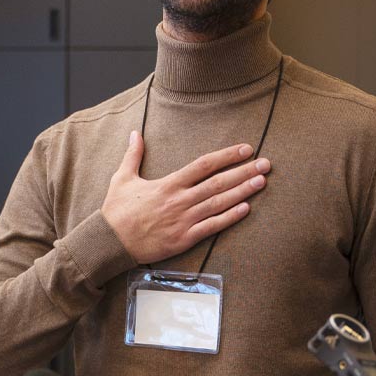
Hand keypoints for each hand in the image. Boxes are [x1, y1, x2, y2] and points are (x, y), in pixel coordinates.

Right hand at [101, 132, 270, 263]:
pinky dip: (229, 218)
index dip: (227, 156)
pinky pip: (211, 227)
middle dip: (244, 172)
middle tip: (266, 164)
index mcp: (169, 184)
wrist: (109, 242)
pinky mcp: (184, 238)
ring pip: (219, 203)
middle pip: (218, 182)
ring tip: (262, 182)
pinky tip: (246, 209)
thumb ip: (133, 154)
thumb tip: (135, 132)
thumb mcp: (121, 178)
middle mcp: (180, 200)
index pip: (204, 165)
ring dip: (243, 192)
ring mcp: (184, 220)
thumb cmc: (116, 211)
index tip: (245, 149)